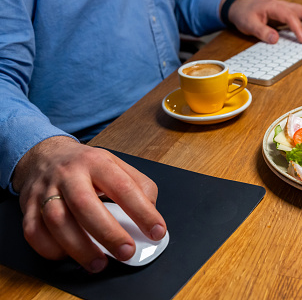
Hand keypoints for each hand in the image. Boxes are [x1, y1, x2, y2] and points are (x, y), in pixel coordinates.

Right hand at [12, 136, 165, 272]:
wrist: (46, 155)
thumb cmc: (87, 166)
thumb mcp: (118, 165)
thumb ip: (139, 186)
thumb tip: (151, 214)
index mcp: (98, 162)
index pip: (123, 187)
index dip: (143, 212)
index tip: (157, 231)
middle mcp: (70, 174)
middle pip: (85, 204)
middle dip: (108, 233)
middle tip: (126, 252)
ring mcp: (46, 190)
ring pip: (57, 221)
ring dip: (79, 247)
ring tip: (99, 263)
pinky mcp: (28, 207)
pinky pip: (34, 232)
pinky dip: (51, 249)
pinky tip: (68, 255)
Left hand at [227, 0, 301, 43]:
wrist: (240, 8)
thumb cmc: (244, 15)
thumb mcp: (249, 25)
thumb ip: (262, 32)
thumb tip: (275, 39)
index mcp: (274, 7)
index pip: (290, 16)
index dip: (299, 29)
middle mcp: (283, 5)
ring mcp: (286, 8)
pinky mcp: (288, 12)